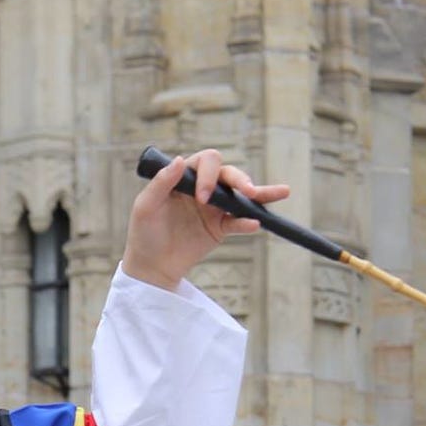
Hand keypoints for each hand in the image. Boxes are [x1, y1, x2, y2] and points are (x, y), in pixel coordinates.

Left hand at [121, 149, 289, 290]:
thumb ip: (161, 183)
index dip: (209, 174)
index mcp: (184, 177)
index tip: (201, 197)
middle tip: (247, 192)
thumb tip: (179, 160)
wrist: (150, 266)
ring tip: (281, 192)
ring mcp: (213, 208)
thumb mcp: (146, 206)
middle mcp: (202, 188)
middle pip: (229, 174)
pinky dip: (247, 222)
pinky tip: (255, 223)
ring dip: (260, 193)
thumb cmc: (143, 233)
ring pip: (241, 195)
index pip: (206, 162)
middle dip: (240, 180)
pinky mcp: (220, 228)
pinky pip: (237, 222)